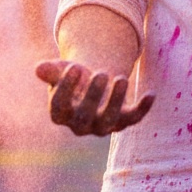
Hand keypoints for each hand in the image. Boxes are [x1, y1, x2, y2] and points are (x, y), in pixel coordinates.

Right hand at [35, 60, 154, 136]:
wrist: (93, 82)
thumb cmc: (75, 77)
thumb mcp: (62, 70)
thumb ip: (51, 71)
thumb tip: (39, 69)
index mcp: (60, 114)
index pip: (60, 107)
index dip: (66, 88)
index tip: (74, 66)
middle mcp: (79, 125)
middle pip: (84, 117)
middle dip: (93, 96)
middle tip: (101, 73)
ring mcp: (102, 125)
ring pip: (109, 121)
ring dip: (116, 101)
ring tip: (122, 78)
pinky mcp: (122, 121)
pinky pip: (133, 119)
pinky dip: (143, 108)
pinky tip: (151, 94)